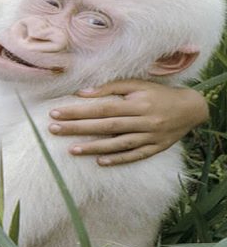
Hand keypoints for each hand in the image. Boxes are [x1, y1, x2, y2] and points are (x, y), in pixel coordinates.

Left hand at [48, 79, 208, 165]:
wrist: (191, 108)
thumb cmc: (158, 93)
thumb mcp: (137, 84)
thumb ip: (110, 87)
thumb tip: (82, 92)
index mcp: (137, 103)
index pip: (102, 108)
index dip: (78, 111)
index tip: (56, 113)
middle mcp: (144, 120)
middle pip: (106, 126)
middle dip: (78, 128)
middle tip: (54, 129)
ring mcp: (150, 136)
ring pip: (118, 144)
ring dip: (94, 148)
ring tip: (72, 150)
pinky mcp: (156, 148)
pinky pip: (135, 156)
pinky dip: (118, 160)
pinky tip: (100, 162)